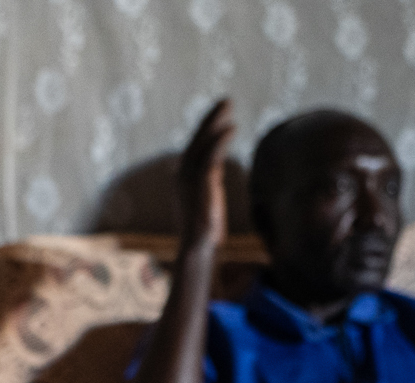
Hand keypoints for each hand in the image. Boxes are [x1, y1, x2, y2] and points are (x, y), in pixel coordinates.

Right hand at [177, 99, 236, 250]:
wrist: (197, 249)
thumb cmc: (204, 231)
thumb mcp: (205, 200)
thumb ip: (207, 183)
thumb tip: (213, 171)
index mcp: (183, 176)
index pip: (195, 146)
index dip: (207, 128)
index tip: (221, 113)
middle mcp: (182, 174)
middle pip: (197, 139)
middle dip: (210, 118)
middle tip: (226, 101)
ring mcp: (189, 180)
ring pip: (202, 143)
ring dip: (215, 122)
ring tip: (229, 106)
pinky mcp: (200, 187)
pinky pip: (210, 157)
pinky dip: (219, 140)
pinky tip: (231, 127)